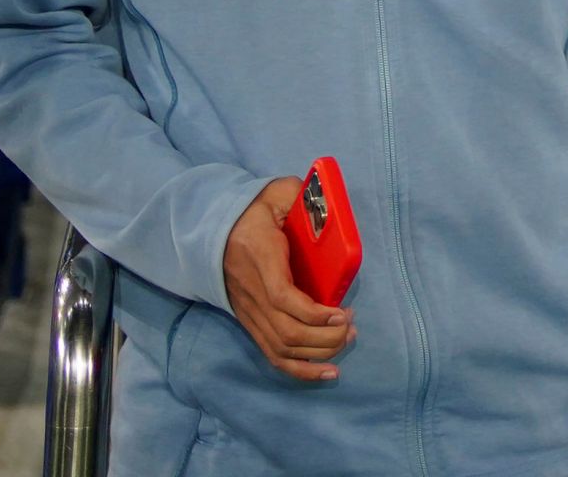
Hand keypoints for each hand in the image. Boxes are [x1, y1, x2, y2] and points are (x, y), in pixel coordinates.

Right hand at [222, 177, 354, 380]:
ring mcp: (249, 312)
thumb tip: (329, 202)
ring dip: (319, 352)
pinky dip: (301, 371)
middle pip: (286, 331)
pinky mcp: (251, 324)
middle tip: (352, 326)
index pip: (281, 297)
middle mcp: (251, 293)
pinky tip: (328, 373)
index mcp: (259, 259)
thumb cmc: (256, 211)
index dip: (313, 312)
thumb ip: (303, 195)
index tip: (343, 312)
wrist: (215, 230)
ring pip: (282, 347)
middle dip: (325, 336)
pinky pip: (273, 355)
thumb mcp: (277, 194)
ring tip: (346, 339)